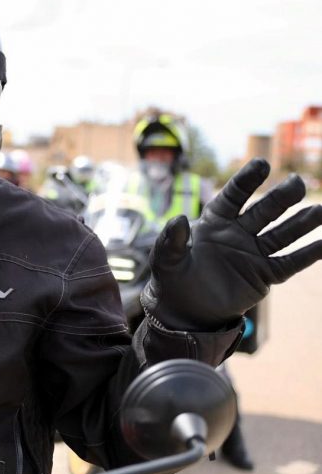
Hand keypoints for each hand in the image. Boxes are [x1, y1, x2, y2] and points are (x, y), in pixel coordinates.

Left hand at [141, 158, 321, 330]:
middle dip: (280, 197)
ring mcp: (253, 252)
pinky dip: (308, 254)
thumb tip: (179, 219)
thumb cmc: (173, 278)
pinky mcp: (264, 274)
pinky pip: (289, 262)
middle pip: (264, 211)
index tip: (262, 164)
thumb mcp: (166, 259)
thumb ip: (171, 240)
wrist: (186, 310)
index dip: (247, 180)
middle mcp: (238, 232)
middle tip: (296, 182)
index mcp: (214, 222)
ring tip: (321, 210)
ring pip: (282, 233)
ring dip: (302, 222)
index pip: (234, 196)